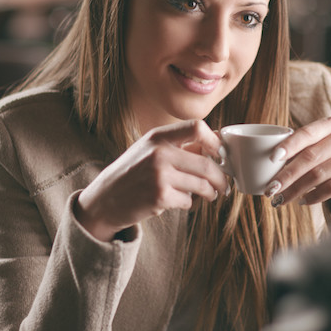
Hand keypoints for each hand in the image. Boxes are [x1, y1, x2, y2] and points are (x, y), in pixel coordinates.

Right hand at [75, 120, 227, 240]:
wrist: (106, 198)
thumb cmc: (134, 172)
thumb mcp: (151, 150)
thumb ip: (180, 145)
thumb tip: (216, 140)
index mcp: (158, 136)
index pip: (197, 127)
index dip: (215, 141)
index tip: (220, 154)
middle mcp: (159, 152)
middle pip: (206, 163)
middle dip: (221, 178)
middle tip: (224, 185)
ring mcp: (159, 175)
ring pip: (202, 185)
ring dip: (210, 193)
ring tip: (210, 195)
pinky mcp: (159, 197)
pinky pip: (188, 201)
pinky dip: (189, 203)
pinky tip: (179, 201)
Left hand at [265, 116, 330, 219]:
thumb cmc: (330, 166)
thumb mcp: (315, 154)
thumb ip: (298, 152)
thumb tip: (266, 163)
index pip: (307, 133)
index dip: (289, 145)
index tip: (271, 159)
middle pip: (311, 156)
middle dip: (287, 174)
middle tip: (270, 189)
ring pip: (319, 174)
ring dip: (295, 189)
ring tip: (280, 200)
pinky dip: (313, 196)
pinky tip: (302, 201)